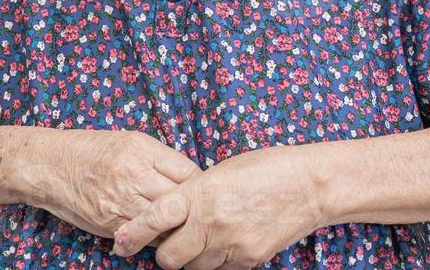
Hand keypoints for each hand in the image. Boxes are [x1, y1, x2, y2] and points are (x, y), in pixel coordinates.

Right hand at [22, 128, 200, 241]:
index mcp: (143, 151)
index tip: (204, 189)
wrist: (51, 166)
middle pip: (181, 200)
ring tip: (183, 225)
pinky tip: (158, 231)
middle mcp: (134, 177)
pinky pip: (144, 237)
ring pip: (165, 224)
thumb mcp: (131, 141)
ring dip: (176, 226)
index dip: (201, 183)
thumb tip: (191, 177)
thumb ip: (161, 158)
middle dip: (194, 208)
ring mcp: (122, 204)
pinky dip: (155, 237)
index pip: (189, 172)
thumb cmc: (93, 150)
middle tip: (200, 211)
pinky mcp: (111, 226)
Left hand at [112, 146, 322, 268]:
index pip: (155, 217)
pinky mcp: (248, 260)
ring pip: (194, 268)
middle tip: (175, 240)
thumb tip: (170, 216)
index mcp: (202, 192)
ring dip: (194, 257)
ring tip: (209, 236)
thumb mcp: (223, 172)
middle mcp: (212, 221)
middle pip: (169, 258)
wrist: (310, 186)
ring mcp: (231, 244)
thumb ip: (194, 194)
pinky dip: (218, 260)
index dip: (133, 233)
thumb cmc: (266, 169)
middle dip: (167, 253)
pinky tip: (230, 241)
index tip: (120, 243)